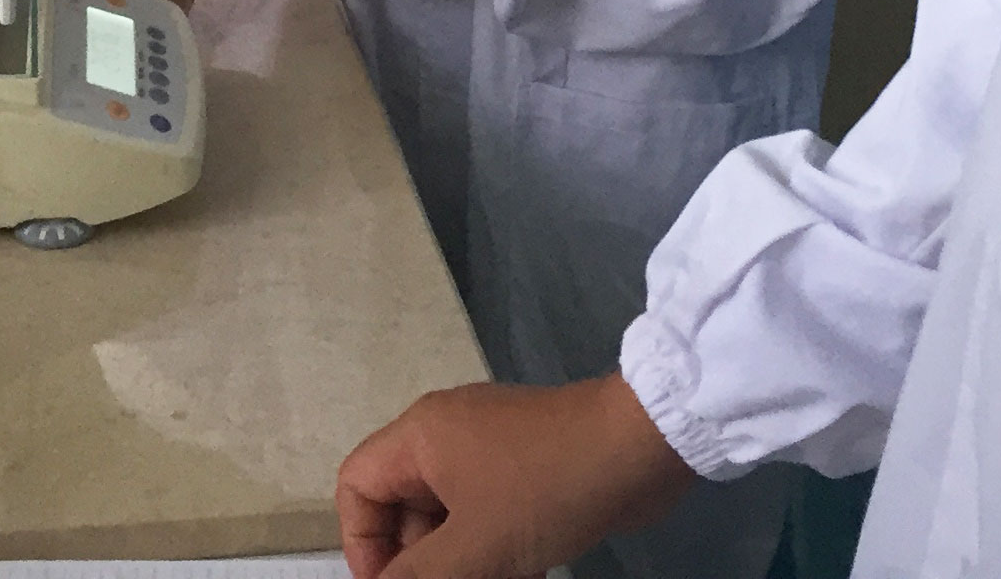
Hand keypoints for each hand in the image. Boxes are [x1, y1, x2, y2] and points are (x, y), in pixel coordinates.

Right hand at [337, 376, 695, 578]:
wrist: (641, 447)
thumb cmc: (548, 488)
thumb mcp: (476, 545)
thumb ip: (419, 577)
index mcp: (421, 436)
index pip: (358, 485)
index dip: (362, 544)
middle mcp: (446, 436)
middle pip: (404, 507)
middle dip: (422, 564)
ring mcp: (490, 449)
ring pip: (452, 519)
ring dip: (463, 566)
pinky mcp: (527, 467)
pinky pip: (490, 515)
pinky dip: (497, 554)